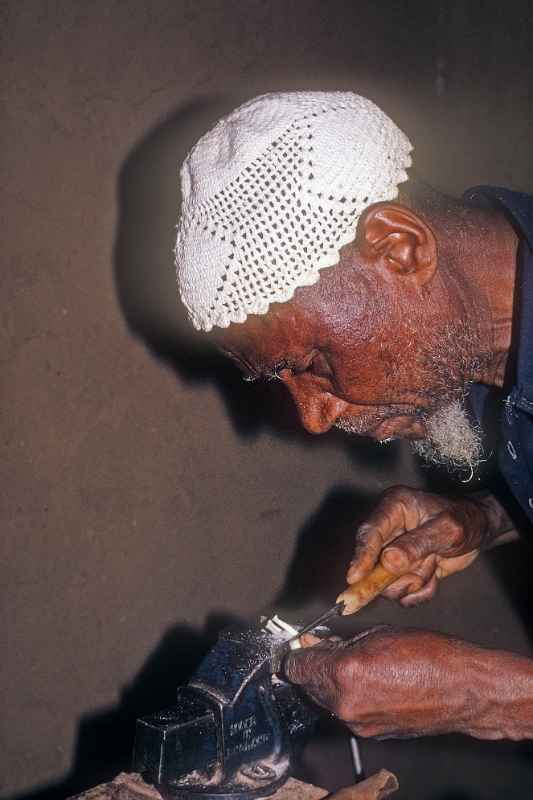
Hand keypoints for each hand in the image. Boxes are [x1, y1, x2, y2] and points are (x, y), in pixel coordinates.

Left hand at [285, 627, 484, 738]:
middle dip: (315, 668)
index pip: (297, 667)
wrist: (464, 690)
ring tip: (355, 665)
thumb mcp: (378, 634)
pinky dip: (350, 698)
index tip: (300, 646)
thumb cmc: (429, 656)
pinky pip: (347, 712)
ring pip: (327, 701)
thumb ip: (341, 642)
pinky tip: (369, 682)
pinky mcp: (370, 734)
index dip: (297, 653)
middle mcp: (345, 703)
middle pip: (309, 685)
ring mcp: (358, 723)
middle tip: (328, 650)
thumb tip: (320, 643)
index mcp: (344, 673)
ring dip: (332, 684)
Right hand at [346, 487, 494, 606]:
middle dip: (396, 574)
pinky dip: (421, 590)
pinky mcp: (402, 570)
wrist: (480, 530)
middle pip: (372, 563)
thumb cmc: (466, 519)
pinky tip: (434, 574)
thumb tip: (388, 561)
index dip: (360, 556)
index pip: (370, 533)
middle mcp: (388, 529)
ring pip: (387, 583)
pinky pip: (403, 592)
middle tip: (417, 574)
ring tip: (433, 564)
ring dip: (414, 581)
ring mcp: (394, 552)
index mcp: (393, 507)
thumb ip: (417, 544)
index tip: (354, 578)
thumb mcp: (447, 529)